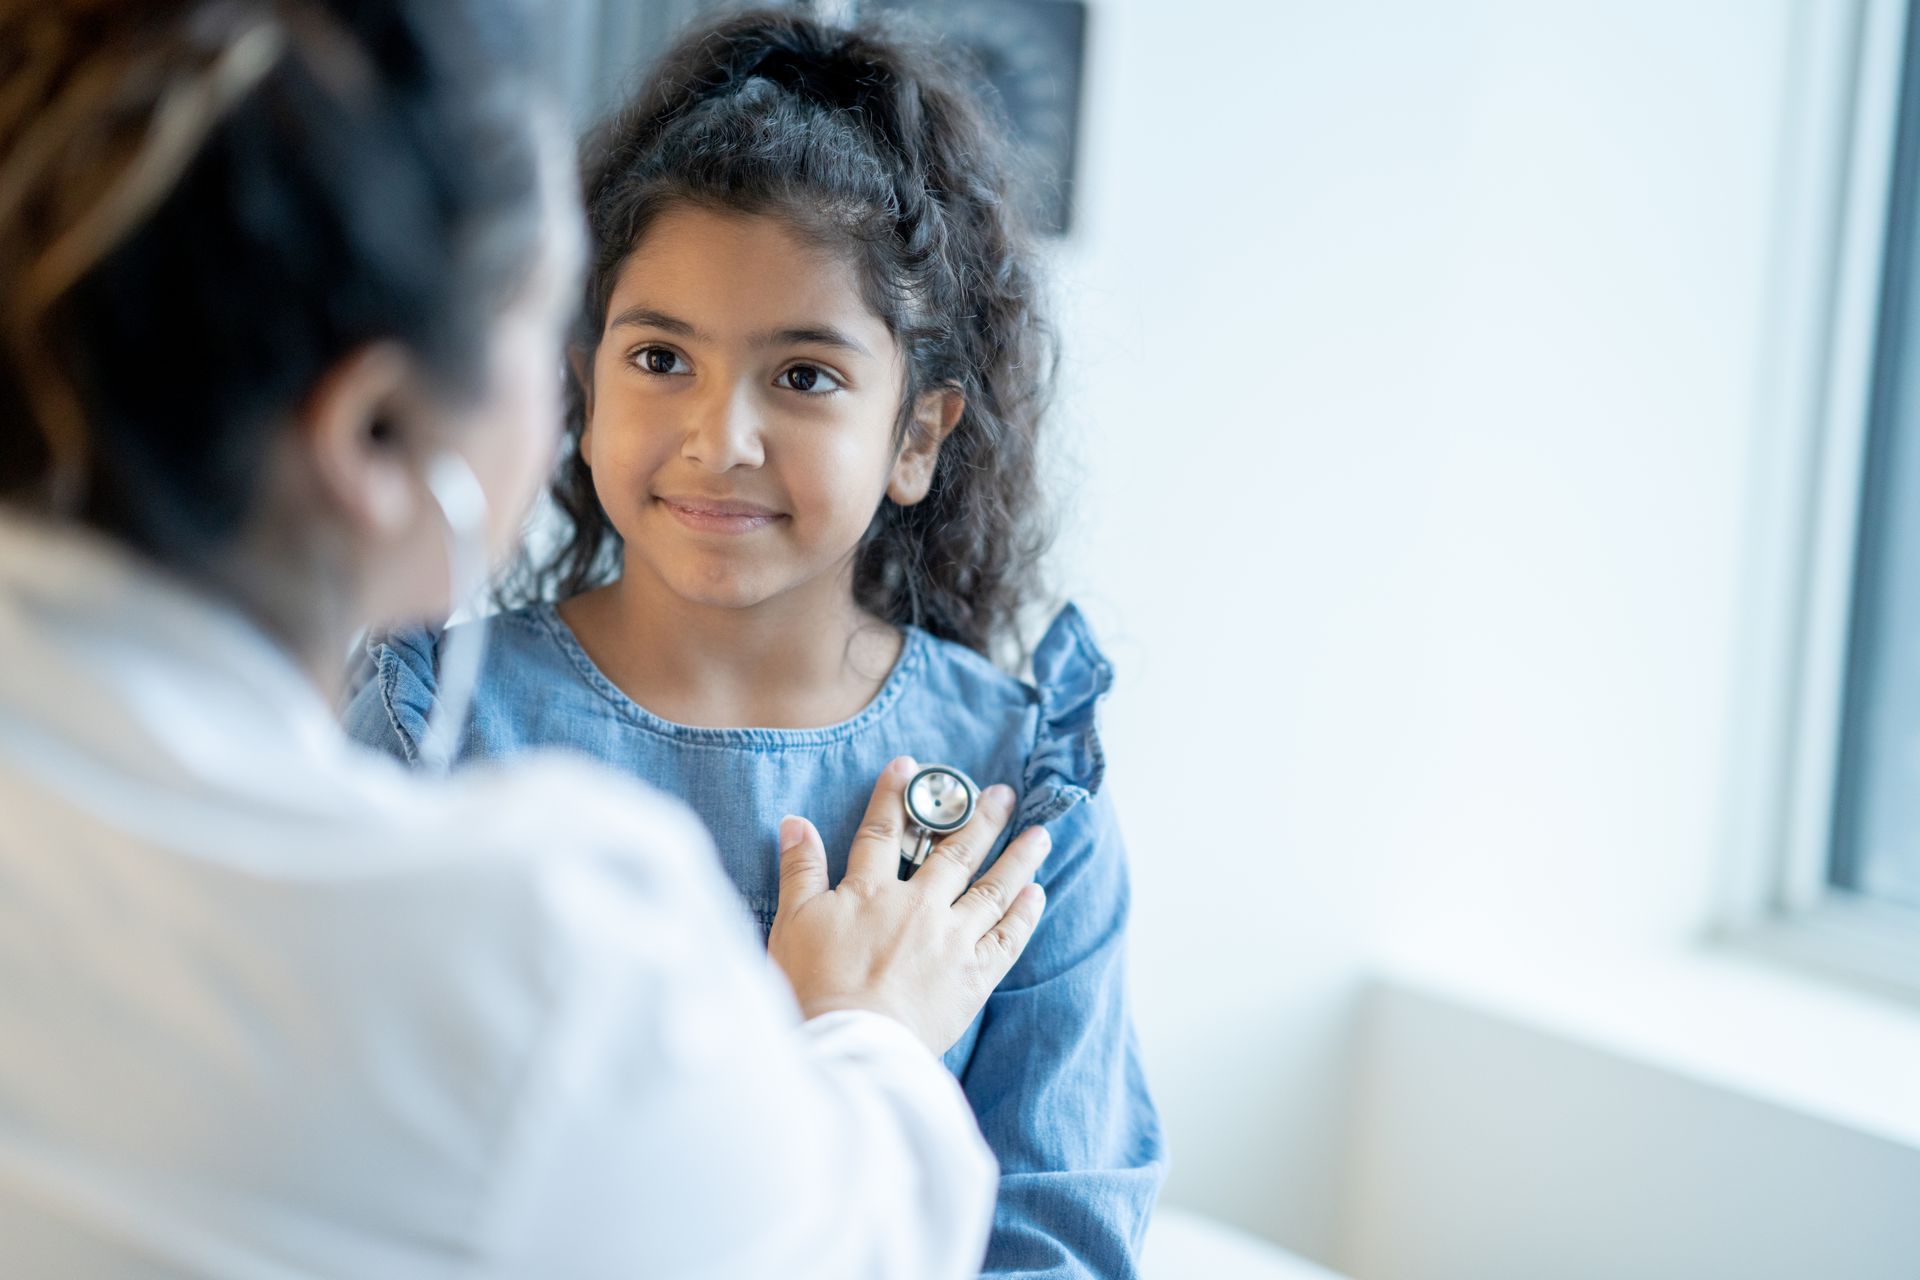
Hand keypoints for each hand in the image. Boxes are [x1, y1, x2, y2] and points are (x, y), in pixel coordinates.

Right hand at [766, 756, 1050, 1054]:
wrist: (850, 1041)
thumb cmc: (814, 987)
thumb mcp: (792, 922)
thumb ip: (799, 869)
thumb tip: (795, 822)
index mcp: (871, 892)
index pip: (882, 832)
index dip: (894, 796)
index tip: (908, 767)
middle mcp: (919, 906)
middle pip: (955, 852)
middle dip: (979, 818)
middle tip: (1003, 794)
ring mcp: (951, 940)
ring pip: (992, 889)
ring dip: (1018, 858)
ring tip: (1039, 835)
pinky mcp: (973, 976)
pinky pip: (1007, 938)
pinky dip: (1025, 914)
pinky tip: (1037, 893)